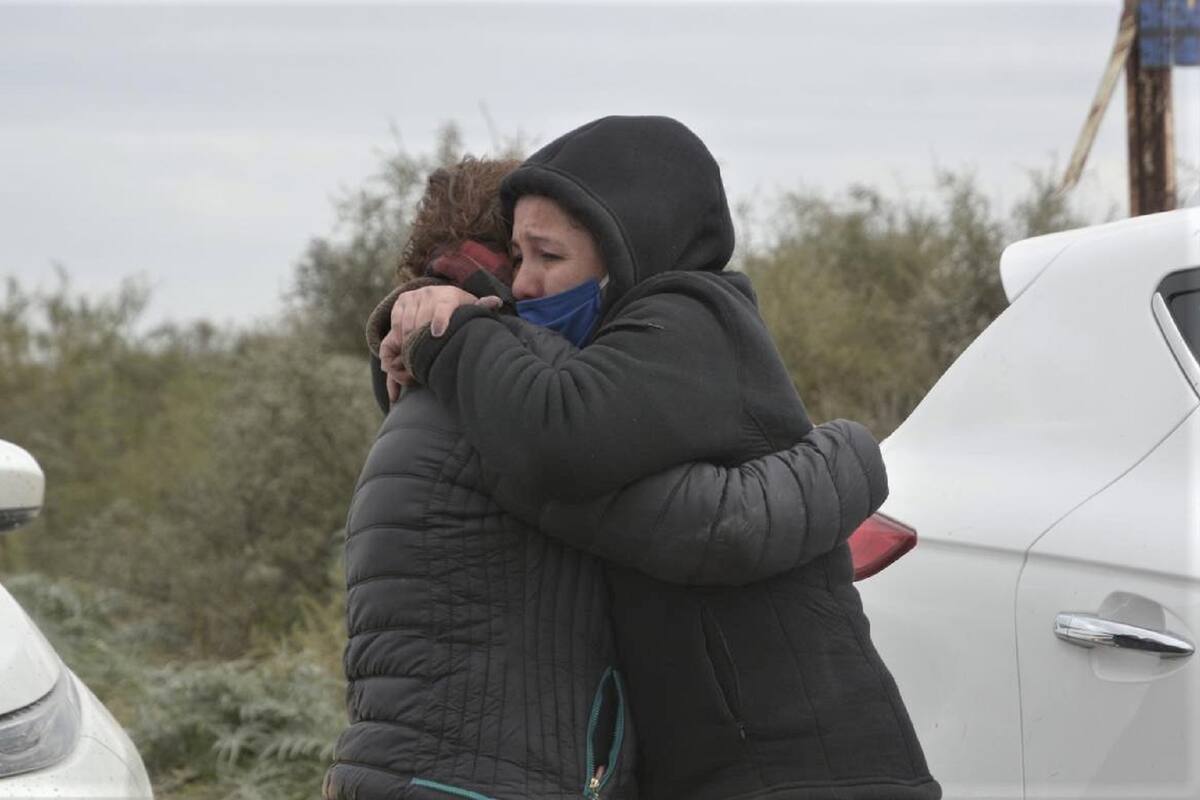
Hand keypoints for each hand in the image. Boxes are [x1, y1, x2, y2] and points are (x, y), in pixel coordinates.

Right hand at [378, 288, 502, 401]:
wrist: (439, 294)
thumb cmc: (460, 309)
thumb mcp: (471, 309)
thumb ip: (482, 308)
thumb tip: (496, 302)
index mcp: (449, 296)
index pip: (443, 308)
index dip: (440, 320)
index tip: (437, 334)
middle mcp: (429, 293)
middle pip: (420, 322)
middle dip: (419, 344)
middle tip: (422, 363)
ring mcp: (413, 297)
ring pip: (406, 326)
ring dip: (407, 347)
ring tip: (414, 364)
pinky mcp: (400, 302)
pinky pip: (394, 326)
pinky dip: (397, 343)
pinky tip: (403, 357)